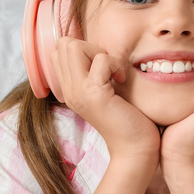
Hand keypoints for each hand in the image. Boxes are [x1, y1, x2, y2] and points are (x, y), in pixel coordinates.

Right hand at [50, 36, 160, 163]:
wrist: (135, 149)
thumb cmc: (127, 119)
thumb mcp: (105, 92)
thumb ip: (96, 73)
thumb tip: (100, 50)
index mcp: (69, 89)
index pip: (59, 50)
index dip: (83, 49)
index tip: (102, 67)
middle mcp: (68, 90)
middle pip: (63, 44)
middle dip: (90, 46)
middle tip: (107, 68)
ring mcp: (78, 92)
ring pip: (73, 46)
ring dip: (100, 53)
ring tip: (113, 73)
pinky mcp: (93, 94)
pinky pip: (100, 59)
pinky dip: (115, 64)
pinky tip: (122, 80)